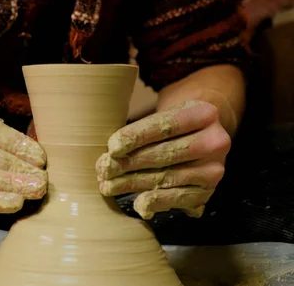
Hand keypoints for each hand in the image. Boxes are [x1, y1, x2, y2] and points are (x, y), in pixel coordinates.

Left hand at [96, 100, 230, 219]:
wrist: (201, 135)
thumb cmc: (172, 125)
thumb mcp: (162, 115)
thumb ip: (141, 131)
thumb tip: (112, 152)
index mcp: (203, 114)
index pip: (164, 126)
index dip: (136, 137)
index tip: (112, 147)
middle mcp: (215, 141)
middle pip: (165, 153)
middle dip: (129, 163)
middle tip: (103, 169)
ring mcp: (214, 168)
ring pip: (168, 177)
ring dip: (134, 183)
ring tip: (108, 186)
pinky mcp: (209, 190)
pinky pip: (179, 198)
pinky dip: (157, 202)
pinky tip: (138, 204)